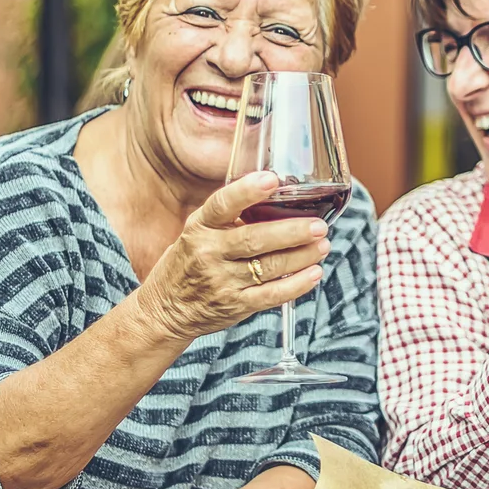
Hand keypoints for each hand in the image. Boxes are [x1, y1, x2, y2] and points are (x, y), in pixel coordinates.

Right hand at [135, 171, 330, 343]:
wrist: (165, 309)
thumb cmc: (188, 262)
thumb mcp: (196, 232)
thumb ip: (228, 217)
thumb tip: (276, 195)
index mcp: (199, 227)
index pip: (222, 205)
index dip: (247, 191)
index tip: (272, 179)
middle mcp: (208, 253)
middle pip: (254, 239)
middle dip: (292, 231)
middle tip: (318, 225)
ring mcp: (221, 281)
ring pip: (269, 267)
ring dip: (302, 256)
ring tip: (323, 245)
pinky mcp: (235, 305)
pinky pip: (271, 295)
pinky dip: (296, 284)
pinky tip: (314, 272)